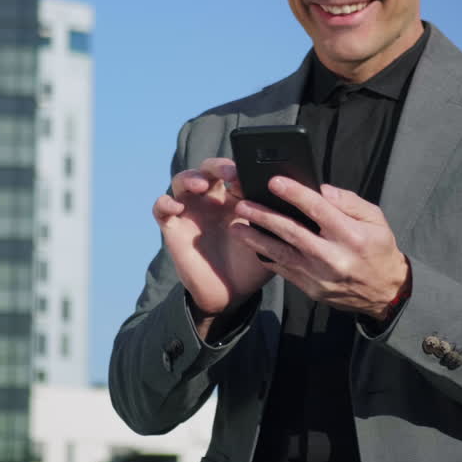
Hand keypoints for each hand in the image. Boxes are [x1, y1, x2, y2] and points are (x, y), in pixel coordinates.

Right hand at [152, 158, 272, 337]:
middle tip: (232, 173)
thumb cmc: (253, 265)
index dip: (242, 168)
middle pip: (208, 169)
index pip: (235, 171)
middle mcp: (211, 200)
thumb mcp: (272, 241)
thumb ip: (281, 220)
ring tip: (202, 186)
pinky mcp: (173, 227)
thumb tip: (300, 200)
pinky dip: (165, 202)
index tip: (254, 174)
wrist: (231, 296)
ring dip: (190, 178)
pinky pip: (161, 208)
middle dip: (218, 166)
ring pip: (182, 180)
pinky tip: (176, 206)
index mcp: (235, 198)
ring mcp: (190, 211)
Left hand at [233, 178, 409, 320]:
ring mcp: (320, 276)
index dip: (295, 194)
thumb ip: (348, 202)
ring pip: (281, 253)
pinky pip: (284, 270)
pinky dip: (266, 257)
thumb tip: (320, 189)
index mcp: (351, 235)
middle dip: (264, 216)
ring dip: (256, 239)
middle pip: (292, 232)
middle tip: (242, 204)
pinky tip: (252, 245)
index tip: (274, 181)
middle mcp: (333, 256)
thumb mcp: (375, 219)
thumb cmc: (379, 249)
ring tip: (236, 226)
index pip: (318, 209)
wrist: (385, 292)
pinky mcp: (311, 289)